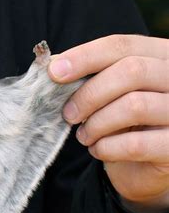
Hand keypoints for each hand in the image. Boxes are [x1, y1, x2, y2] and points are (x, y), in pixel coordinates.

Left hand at [49, 35, 168, 212]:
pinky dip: (107, 147)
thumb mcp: (109, 93)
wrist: (144, 167)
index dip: (85, 56)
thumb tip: (55, 66)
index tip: (54, 72)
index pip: (123, 45)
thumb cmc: (124, 122)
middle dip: (89, 94)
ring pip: (134, 106)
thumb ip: (91, 75)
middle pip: (131, 71)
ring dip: (96, 123)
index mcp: (162, 56)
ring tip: (84, 135)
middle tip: (69, 114)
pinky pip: (135, 144)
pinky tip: (98, 149)